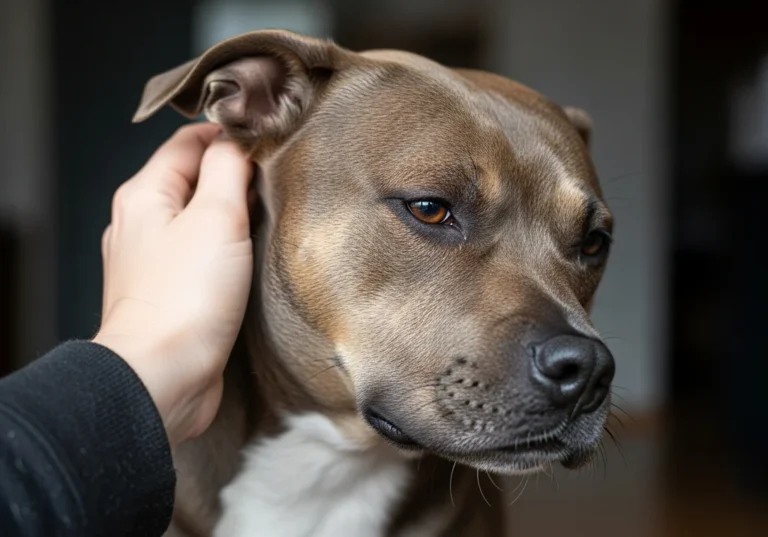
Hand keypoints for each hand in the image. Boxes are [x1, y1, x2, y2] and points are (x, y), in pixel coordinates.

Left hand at [93, 123, 253, 445]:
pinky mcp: (171, 294)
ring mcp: (153, 261)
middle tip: (278, 180)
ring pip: (198, 220)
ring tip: (271, 217)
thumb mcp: (216, 217)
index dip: (229, 134)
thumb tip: (237, 142)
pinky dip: (227, 249)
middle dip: (235, 175)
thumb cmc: (185, 297)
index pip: (188, 142)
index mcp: (145, 195)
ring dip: (233, 215)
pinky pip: (201, 256)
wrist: (163, 376)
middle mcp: (141, 224)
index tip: (269, 140)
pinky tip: (251, 258)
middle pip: (193, 179)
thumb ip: (228, 169)